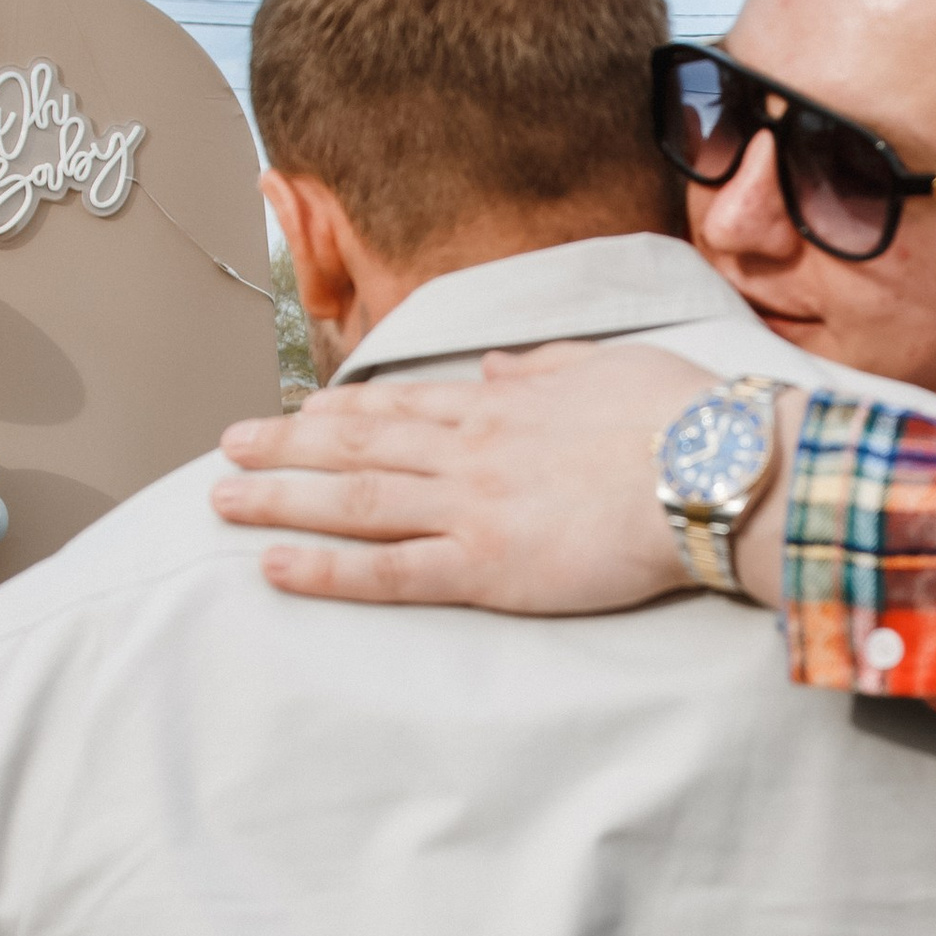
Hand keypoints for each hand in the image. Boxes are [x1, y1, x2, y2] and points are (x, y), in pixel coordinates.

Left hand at [213, 344, 804, 613]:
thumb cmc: (679, 419)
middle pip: (355, 445)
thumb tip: (498, 366)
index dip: (339, 409)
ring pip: (353, 500)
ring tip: (222, 501)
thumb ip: (544, 368)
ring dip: (280, 498)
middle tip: (227, 447)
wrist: (714, 469)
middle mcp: (469, 450)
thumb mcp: (606, 366)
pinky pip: (388, 570)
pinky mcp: (486, 567)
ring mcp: (471, 507)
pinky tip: (274, 566)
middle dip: (284, 444)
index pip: (400, 404)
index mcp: (501, 403)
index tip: (297, 411)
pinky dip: (325, 568)